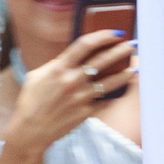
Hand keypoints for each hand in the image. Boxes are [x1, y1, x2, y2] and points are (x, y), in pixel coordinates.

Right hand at [8, 30, 136, 154]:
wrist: (31, 131)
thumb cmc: (30, 102)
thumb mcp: (36, 76)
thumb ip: (55, 65)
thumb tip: (70, 59)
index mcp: (59, 68)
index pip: (85, 45)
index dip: (102, 36)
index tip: (114, 33)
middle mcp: (72, 80)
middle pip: (103, 60)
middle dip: (120, 50)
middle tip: (132, 45)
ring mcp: (81, 97)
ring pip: (110, 82)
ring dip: (125, 74)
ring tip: (134, 68)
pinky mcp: (86, 112)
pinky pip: (104, 101)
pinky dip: (113, 95)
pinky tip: (121, 90)